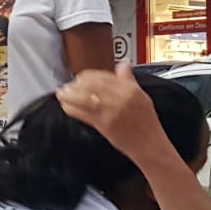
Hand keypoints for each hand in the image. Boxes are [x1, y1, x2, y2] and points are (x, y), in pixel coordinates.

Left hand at [57, 63, 176, 163]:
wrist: (149, 145)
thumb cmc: (146, 122)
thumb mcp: (141, 96)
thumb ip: (129, 80)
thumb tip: (123, 65)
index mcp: (129, 89)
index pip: (102, 76)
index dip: (87, 75)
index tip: (80, 77)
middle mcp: (120, 98)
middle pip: (91, 85)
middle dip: (76, 84)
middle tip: (67, 86)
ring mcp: (110, 111)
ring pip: (84, 98)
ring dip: (69, 95)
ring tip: (62, 94)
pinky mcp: (103, 124)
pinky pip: (83, 114)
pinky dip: (72, 109)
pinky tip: (66, 106)